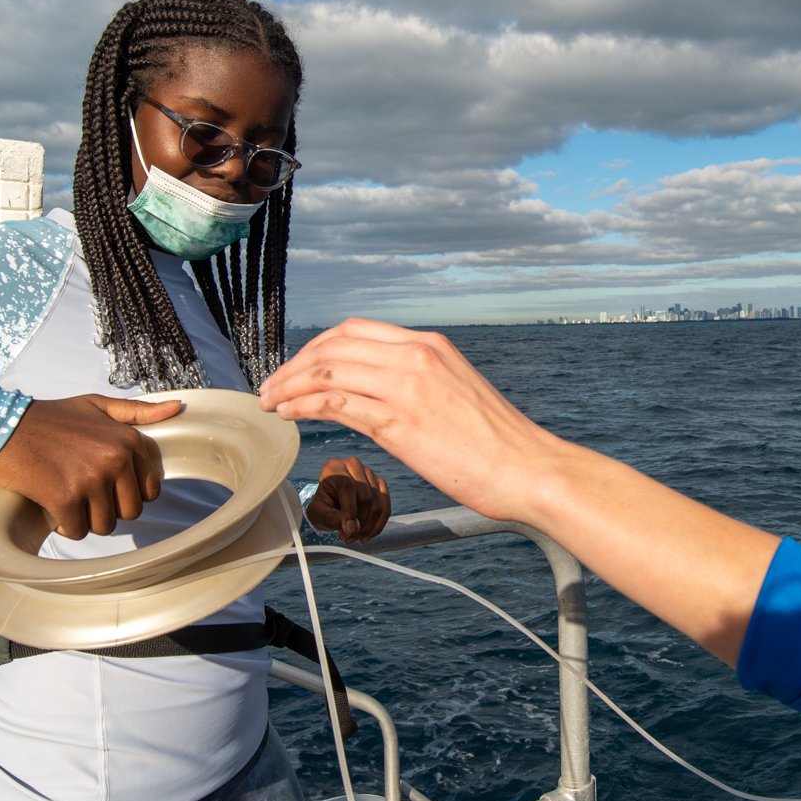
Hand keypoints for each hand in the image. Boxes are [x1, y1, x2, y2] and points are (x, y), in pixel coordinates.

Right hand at [0, 394, 182, 541]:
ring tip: (68, 498)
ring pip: (105, 525)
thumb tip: (177, 408)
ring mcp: (90, 480)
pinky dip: (65, 526)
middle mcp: (114, 460)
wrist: (2, 427)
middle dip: (108, 509)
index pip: (149, 489)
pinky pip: (77, 531)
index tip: (107, 486)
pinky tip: (53, 507)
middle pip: (130, 511)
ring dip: (86, 519)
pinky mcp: (64, 498)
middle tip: (84, 494)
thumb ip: (137, 411)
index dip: (128, 492)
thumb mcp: (96, 406)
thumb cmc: (50, 418)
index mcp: (127, 440)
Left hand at [262, 318, 780, 664]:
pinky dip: (303, 404)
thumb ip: (419, 386)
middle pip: (334, 344)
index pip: (356, 331)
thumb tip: (381, 399)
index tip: (299, 367)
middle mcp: (416, 356)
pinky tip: (289, 414)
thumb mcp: (456, 395)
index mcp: (430, 346)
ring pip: (328, 370)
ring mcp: (407, 385)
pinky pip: (336, 402)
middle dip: (295, 363)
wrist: (530, 469)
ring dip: (290, 384)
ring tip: (271, 402)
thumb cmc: (499, 446)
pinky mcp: (400, 420)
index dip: (318, 347)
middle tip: (273, 386)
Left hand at [305, 456, 391, 542]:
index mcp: (335, 467)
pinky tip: (367, 536)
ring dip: (368, 526)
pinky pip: (386, 507)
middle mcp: (354, 465)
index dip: (350, 510)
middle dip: (360, 521)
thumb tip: (352, 528)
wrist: (331, 502)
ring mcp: (370, 473)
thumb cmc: (322, 506)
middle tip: (348, 538)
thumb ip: (331, 518)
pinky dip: (378, 525)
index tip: (349, 530)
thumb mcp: (318, 513)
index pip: (347, 487)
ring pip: (377, 503)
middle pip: (366, 495)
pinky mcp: (380, 484)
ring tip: (355, 538)